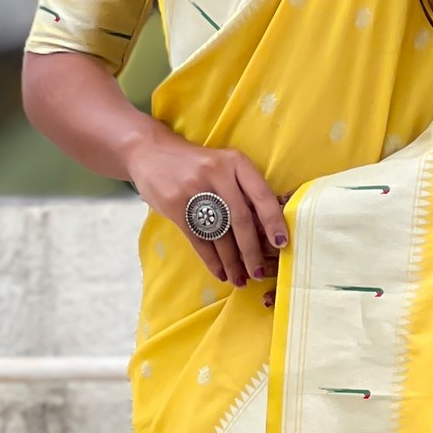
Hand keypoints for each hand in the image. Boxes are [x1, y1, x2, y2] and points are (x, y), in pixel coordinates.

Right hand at [129, 124, 288, 287]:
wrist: (151, 152)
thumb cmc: (197, 165)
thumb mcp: (224, 165)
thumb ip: (244, 189)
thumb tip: (269, 228)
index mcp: (236, 162)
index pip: (261, 195)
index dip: (274, 222)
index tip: (282, 244)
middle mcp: (217, 173)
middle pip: (240, 219)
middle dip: (252, 252)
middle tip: (260, 273)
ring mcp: (194, 189)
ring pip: (220, 234)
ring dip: (232, 262)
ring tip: (241, 280)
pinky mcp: (175, 205)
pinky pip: (199, 240)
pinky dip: (212, 260)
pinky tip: (221, 273)